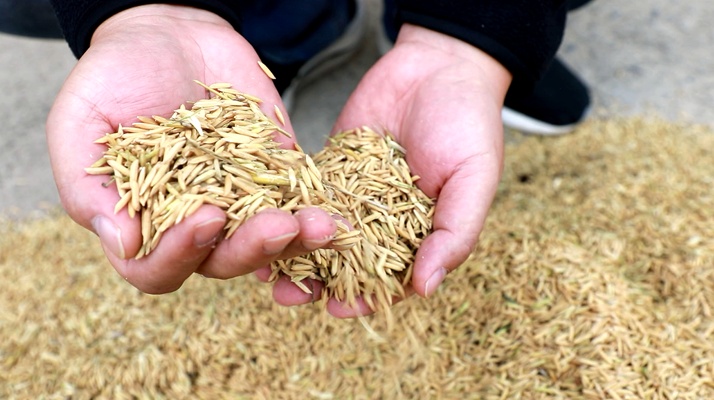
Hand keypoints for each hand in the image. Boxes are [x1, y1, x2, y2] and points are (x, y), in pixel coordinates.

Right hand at [46, 5, 337, 293]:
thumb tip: (121, 243)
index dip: (181, 255)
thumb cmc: (115, 76)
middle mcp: (193, 222)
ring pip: (269, 243)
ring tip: (323, 225)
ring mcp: (240, 202)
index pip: (157, 269)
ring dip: (298, 241)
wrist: (170, 34)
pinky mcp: (276, 175)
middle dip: (253, 250)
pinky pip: (299, 203)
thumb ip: (88, 185)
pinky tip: (337, 212)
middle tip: (280, 226)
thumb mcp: (82, 121)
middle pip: (223, 263)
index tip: (207, 216)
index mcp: (143, 222)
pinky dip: (318, 212)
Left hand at [269, 24, 511, 316]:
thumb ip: (454, 233)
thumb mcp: (473, 180)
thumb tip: (426, 288)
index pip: (389, 277)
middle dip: (317, 282)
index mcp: (419, 234)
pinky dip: (282, 208)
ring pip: (318, 232)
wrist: (439, 67)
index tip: (339, 309)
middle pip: (345, 262)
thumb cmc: (469, 124)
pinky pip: (303, 192)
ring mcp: (353, 195)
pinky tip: (257, 219)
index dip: (365, 297)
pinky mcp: (329, 167)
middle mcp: (382, 221)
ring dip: (292, 252)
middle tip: (289, 296)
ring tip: (265, 269)